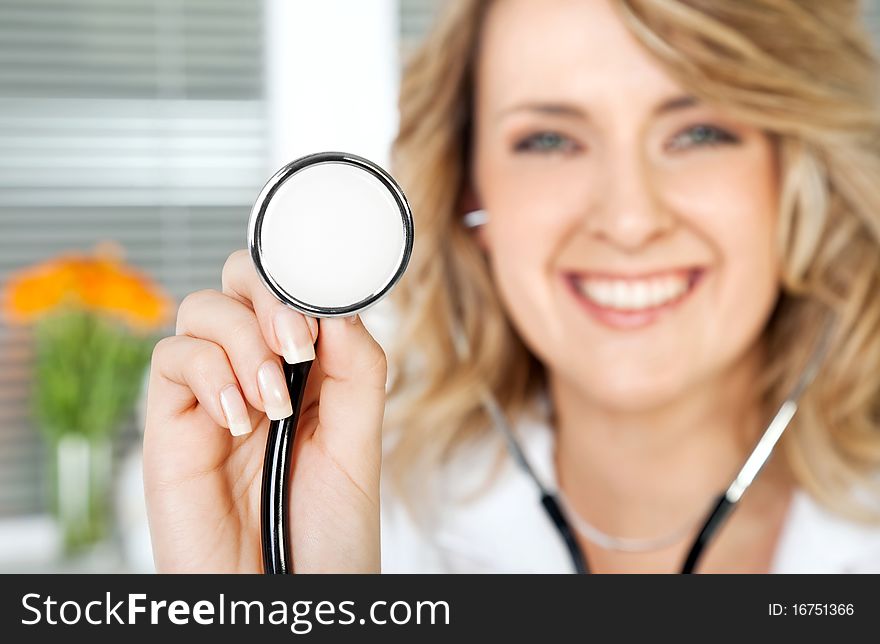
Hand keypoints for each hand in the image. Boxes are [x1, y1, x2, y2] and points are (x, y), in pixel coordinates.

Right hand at [143, 249, 386, 572]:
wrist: (290, 596)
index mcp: (306, 373)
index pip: (291, 293)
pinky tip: (237, 420)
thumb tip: (334, 309)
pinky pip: (171, 360)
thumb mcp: (360, 444)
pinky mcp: (171, 425)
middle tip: (297, 343)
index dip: (301, 281)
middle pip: (239, 285)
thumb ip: (355, 371)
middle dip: (268, 297)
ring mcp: (211, 396)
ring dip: (244, 343)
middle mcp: (255, 374)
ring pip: (202, 311)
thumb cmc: (328, 533)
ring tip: (271, 404)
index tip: (323, 304)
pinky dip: (208, 374)